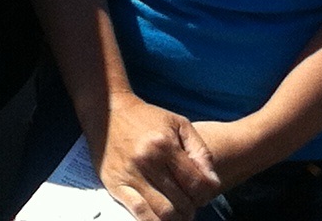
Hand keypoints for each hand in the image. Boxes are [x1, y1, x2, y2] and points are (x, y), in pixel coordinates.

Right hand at [93, 91, 222, 217]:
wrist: (108, 110)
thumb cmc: (147, 118)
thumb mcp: (180, 124)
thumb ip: (201, 151)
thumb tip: (213, 182)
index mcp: (165, 145)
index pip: (196, 184)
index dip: (206, 195)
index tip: (202, 194)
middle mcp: (148, 161)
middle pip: (181, 202)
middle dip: (191, 208)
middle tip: (190, 205)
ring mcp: (130, 175)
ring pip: (163, 213)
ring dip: (177, 219)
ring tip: (178, 213)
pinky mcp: (115, 184)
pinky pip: (140, 214)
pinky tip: (161, 218)